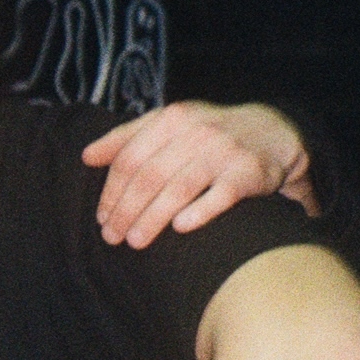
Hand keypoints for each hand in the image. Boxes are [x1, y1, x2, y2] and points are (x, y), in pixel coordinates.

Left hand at [81, 102, 318, 245]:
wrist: (272, 132)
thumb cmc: (208, 133)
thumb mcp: (170, 124)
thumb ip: (128, 137)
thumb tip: (87, 156)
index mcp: (173, 119)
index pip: (130, 158)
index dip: (112, 190)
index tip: (102, 217)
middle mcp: (197, 132)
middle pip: (150, 176)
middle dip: (126, 209)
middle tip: (112, 236)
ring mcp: (224, 152)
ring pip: (178, 189)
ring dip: (151, 218)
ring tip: (134, 241)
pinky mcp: (248, 174)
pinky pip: (220, 196)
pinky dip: (199, 212)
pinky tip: (179, 228)